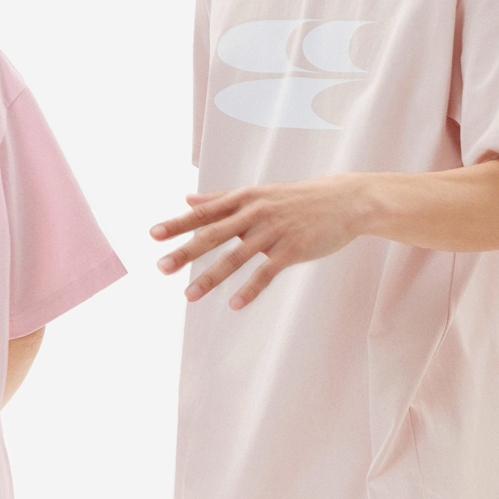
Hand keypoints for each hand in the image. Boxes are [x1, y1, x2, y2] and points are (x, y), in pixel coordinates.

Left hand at [150, 174, 374, 308]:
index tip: (153, 235)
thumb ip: (221, 198)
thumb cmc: (299, 198)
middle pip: (214, 234)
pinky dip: (250, 289)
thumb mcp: (258, 193)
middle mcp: (255, 214)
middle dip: (186, 252)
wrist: (346, 201)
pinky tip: (234, 305)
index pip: (205, 212)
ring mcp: (274, 232)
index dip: (178, 223)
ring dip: (211, 278)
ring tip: (189, 296)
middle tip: (161, 267)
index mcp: (244, 200)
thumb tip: (187, 199)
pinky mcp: (292, 250)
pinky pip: (266, 273)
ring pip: (236, 258)